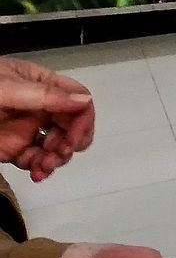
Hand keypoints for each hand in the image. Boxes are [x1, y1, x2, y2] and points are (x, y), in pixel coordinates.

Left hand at [0, 58, 94, 181]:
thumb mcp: (6, 89)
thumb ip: (45, 96)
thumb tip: (84, 100)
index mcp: (40, 83)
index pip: (76, 98)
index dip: (82, 117)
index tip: (75, 136)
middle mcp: (38, 106)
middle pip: (71, 124)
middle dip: (72, 141)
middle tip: (61, 154)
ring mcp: (26, 129)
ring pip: (57, 145)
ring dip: (58, 158)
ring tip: (45, 168)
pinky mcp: (12, 149)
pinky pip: (37, 160)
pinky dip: (42, 169)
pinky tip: (37, 174)